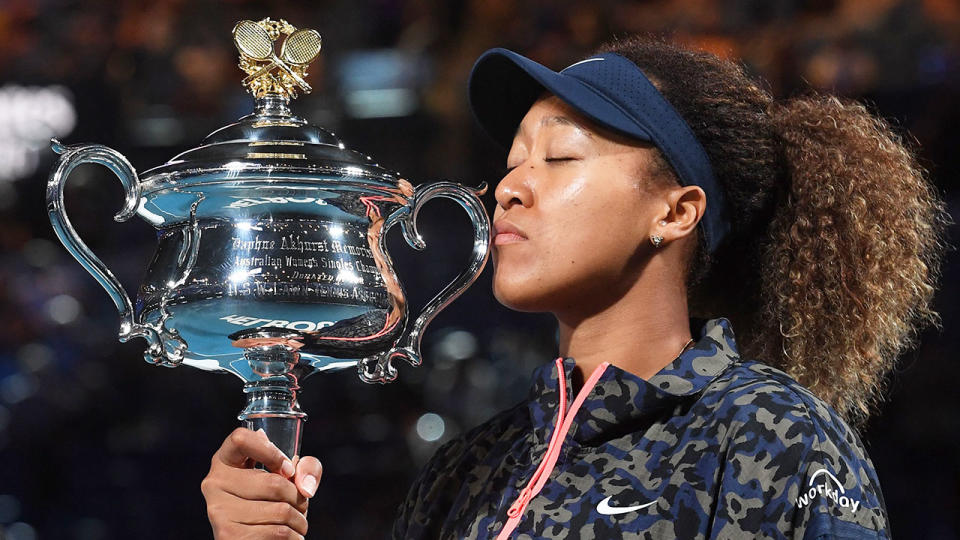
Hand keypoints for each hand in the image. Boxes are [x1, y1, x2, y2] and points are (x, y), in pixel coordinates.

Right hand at [202, 427, 322, 538]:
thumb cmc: (272, 502)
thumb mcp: (291, 476)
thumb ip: (306, 467)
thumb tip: (304, 486)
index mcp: (225, 460)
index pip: (240, 439)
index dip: (271, 451)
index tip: (288, 469)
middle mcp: (215, 483)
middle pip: (273, 483)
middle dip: (298, 497)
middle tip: (300, 504)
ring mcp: (218, 511)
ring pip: (280, 511)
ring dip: (299, 519)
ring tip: (295, 522)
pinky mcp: (228, 536)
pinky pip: (277, 532)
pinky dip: (294, 536)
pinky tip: (289, 536)